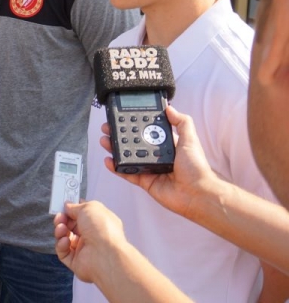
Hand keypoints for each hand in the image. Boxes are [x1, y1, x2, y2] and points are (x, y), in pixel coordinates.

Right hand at [53, 200, 127, 283]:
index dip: (73, 210)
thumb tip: (67, 206)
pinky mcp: (76, 261)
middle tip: (59, 217)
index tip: (63, 206)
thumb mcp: (89, 208)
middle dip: (63, 220)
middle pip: (72, 226)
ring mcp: (84, 249)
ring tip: (61, 228)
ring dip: (60, 231)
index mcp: (99, 223)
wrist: (105, 254)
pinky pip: (63, 252)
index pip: (83, 215)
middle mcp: (92, 236)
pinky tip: (65, 241)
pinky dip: (61, 245)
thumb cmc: (101, 228)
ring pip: (65, 238)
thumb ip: (76, 206)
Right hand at [101, 106, 220, 218]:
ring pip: (128, 157)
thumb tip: (170, 108)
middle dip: (120, 135)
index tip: (124, 117)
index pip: (148, 132)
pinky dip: (117, 168)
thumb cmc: (197, 169)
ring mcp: (150, 169)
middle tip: (108, 128)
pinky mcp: (145, 182)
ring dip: (115, 149)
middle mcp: (157, 156)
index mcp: (167, 146)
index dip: (135, 124)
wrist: (197, 193)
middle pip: (134, 143)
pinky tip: (109, 161)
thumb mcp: (190, 140)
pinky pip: (127, 173)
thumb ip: (182, 122)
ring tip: (105, 140)